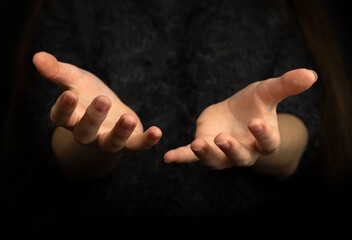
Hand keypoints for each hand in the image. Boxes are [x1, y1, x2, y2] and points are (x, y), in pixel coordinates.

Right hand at [33, 52, 161, 153]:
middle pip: (86, 132)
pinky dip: (147, 141)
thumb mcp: (75, 79)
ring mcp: (108, 140)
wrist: (110, 112)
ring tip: (129, 118)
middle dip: (94, 117)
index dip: (64, 108)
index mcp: (71, 118)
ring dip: (120, 132)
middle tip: (103, 99)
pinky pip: (137, 146)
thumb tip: (36, 56)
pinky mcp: (129, 142)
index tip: (69, 93)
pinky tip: (157, 132)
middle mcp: (87, 134)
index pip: (61, 117)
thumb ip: (58, 71)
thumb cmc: (88, 94)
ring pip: (111, 143)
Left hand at [164, 69, 316, 169]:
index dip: (262, 134)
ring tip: (197, 144)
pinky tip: (168, 158)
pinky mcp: (204, 146)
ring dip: (207, 154)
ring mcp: (222, 152)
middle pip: (241, 156)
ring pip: (216, 160)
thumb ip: (286, 85)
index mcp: (263, 139)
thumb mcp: (267, 91)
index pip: (267, 142)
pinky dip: (181, 157)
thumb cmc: (254, 103)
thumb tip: (311, 74)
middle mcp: (245, 150)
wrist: (235, 110)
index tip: (255, 121)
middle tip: (223, 139)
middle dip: (232, 149)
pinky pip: (192, 155)